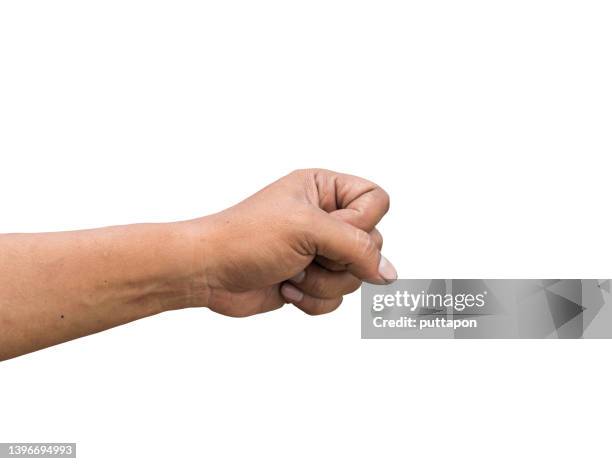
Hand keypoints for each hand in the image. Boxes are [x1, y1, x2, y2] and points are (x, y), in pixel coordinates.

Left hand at [190, 169, 395, 316]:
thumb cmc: (246, 237)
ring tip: (292, 272)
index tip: (330, 233)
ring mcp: (318, 251)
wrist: (207, 273)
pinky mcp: (310, 279)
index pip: (376, 201)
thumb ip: (357, 248)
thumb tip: (390, 273)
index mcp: (324, 190)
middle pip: (371, 244)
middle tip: (307, 255)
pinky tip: (286, 287)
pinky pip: (337, 298)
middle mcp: (325, 218)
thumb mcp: (307, 230)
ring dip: (322, 283)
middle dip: (338, 260)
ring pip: (355, 276)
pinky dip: (313, 299)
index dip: (362, 223)